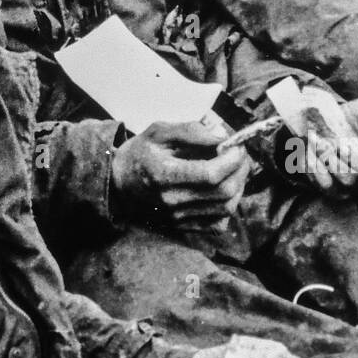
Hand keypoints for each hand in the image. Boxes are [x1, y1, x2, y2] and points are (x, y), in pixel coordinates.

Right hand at [111, 120, 249, 230]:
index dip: (232, 159)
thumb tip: (223, 136)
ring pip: (225, 209)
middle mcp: (172, 201)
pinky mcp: (182, 226)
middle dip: (240, 170)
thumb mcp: (159, 131)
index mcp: (163, 175)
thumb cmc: (139, 153)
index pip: (210, 174)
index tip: (236, 145)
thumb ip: (192, 131)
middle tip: (240, 154)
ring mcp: (178, 218)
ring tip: (235, 169)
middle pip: (223, 192)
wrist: (117, 183)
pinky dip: (228, 206)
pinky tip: (224, 189)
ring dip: (239, 186)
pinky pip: (217, 224)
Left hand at [305, 99, 357, 193]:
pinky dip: (318, 170)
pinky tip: (312, 154)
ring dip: (336, 164)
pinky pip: (327, 186)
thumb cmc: (351, 118)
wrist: (322, 122)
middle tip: (345, 145)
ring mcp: (354, 183)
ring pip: (349, 182)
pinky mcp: (333, 187)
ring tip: (325, 145)